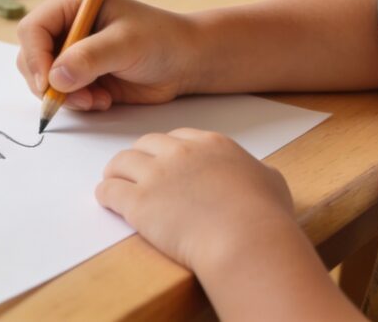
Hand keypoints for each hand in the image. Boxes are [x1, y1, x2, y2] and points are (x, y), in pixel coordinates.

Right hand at [16, 0, 199, 109]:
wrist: (185, 63)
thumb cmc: (161, 40)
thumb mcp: (126, 44)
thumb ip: (90, 58)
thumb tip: (55, 77)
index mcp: (71, 5)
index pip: (33, 30)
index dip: (34, 57)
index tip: (49, 83)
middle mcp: (65, 27)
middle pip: (30, 57)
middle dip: (48, 82)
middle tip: (79, 98)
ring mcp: (70, 53)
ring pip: (42, 80)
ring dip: (65, 96)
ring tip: (97, 99)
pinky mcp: (78, 76)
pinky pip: (60, 94)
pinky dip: (76, 103)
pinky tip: (103, 100)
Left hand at [96, 128, 296, 273]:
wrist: (246, 240)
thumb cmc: (264, 218)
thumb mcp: (272, 182)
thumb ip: (258, 172)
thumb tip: (258, 174)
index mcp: (211, 145)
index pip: (178, 138)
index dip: (166, 150)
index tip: (162, 161)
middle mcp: (181, 152)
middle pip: (146, 144)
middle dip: (139, 157)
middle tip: (134, 171)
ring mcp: (156, 175)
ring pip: (121, 161)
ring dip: (116, 172)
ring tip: (113, 182)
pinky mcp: (138, 201)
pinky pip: (110, 190)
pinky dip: (106, 194)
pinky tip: (107, 200)